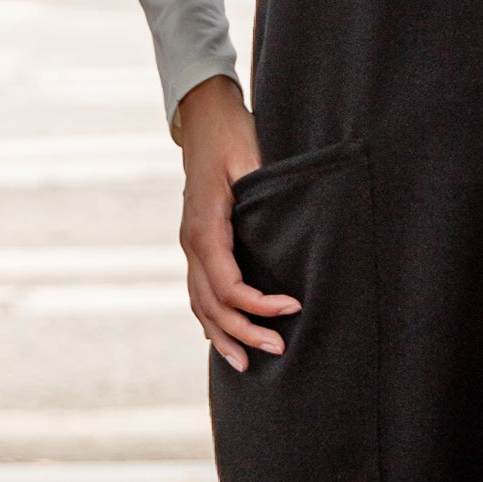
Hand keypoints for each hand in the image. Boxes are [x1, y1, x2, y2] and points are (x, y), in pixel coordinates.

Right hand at [176, 75, 300, 371]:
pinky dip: (208, 318)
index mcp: (205, 228)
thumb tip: (289, 218)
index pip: (229, 285)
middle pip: (212, 304)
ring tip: (246, 364)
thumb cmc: (232, 134)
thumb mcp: (251, 157)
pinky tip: (219, 338)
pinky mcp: (195, 242)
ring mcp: (189, 244)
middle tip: (279, 349)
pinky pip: (197, 290)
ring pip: (199, 303)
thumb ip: (264, 190)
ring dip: (222, 335)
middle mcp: (191, 242)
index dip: (259, 305)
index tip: (293, 307)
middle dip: (244, 331)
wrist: (204, 117)